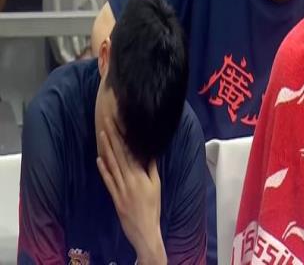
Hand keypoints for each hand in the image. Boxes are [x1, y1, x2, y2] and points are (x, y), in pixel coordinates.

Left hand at [97, 117, 166, 264]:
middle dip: (112, 138)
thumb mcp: (156, 185)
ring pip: (111, 164)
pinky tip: (99, 158)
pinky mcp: (114, 195)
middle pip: (118, 154)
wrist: (144, 228)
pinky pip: (107, 179)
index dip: (124, 138)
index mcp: (140, 175)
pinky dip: (103, 169)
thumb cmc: (153, 206)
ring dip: (106, 148)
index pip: (130, 152)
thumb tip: (150, 152)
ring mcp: (119, 187)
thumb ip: (152, 168)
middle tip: (107, 123)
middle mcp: (128, 179)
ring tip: (102, 134)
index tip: (120, 125)